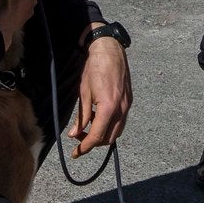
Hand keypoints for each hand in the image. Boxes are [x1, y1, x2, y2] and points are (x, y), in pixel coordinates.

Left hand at [71, 31, 131, 157]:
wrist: (109, 50)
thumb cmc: (94, 69)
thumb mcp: (83, 93)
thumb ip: (81, 116)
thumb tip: (74, 133)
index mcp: (109, 107)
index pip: (97, 136)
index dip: (85, 146)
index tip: (76, 152)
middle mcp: (121, 109)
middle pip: (109, 137)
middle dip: (94, 142)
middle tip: (79, 139)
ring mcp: (128, 105)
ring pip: (117, 131)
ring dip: (102, 135)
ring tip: (87, 128)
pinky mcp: (129, 100)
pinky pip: (121, 121)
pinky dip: (109, 125)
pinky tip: (98, 118)